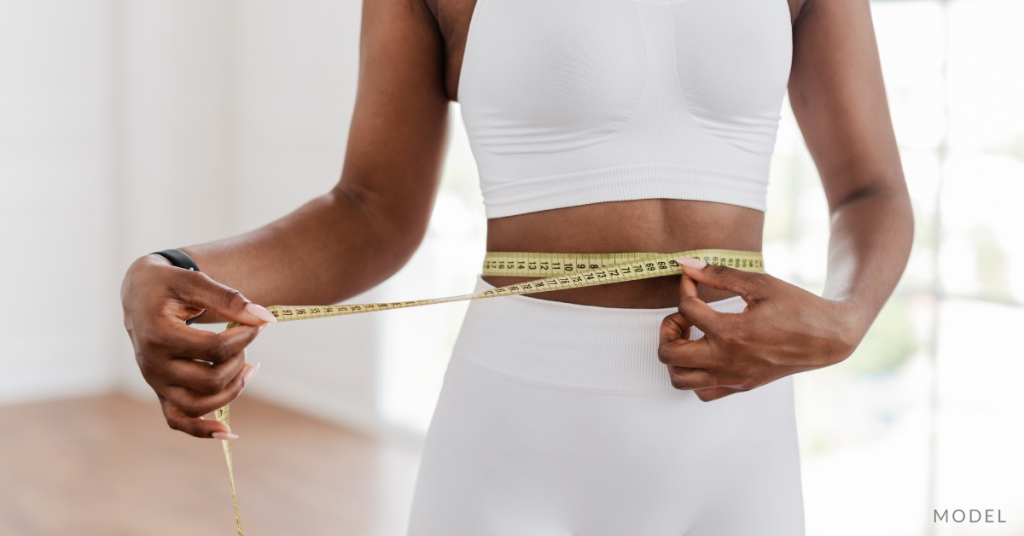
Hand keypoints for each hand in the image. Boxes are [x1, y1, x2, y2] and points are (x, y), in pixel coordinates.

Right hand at [121, 254, 276, 437]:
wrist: (139, 294)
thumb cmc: (169, 285)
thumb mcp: (196, 281)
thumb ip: (229, 299)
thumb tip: (265, 318)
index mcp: (159, 335)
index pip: (215, 349)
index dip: (245, 337)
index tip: (258, 324)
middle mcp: (152, 365)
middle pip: (211, 380)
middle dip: (240, 360)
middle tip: (246, 339)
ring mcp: (155, 382)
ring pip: (200, 405)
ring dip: (233, 389)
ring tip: (249, 366)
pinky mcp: (160, 391)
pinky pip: (178, 421)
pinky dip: (202, 430)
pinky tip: (228, 432)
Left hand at [658, 258, 864, 401]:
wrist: (828, 338)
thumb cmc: (797, 307)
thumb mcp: (759, 283)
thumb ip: (719, 275)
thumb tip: (686, 265)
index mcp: (731, 332)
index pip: (686, 309)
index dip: (684, 287)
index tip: (691, 280)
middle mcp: (727, 360)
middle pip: (668, 353)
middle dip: (668, 328)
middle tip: (684, 315)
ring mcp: (733, 377)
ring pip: (679, 379)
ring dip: (675, 355)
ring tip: (691, 336)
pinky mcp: (740, 386)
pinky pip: (702, 392)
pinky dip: (693, 375)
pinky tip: (705, 353)